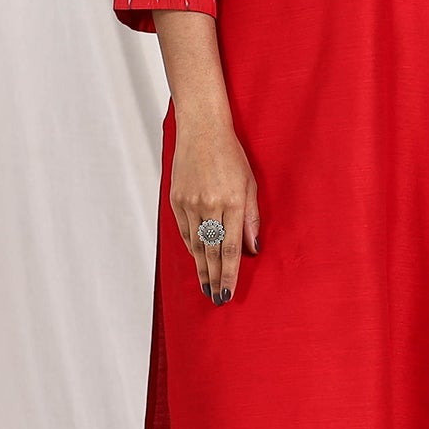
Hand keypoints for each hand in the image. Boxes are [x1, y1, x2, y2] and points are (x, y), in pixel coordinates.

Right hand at [171, 111, 260, 303]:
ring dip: (200, 268)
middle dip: (213, 278)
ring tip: (205, 286)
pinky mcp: (176, 199)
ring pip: (195, 245)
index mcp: (232, 202)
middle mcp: (209, 205)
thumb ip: (251, 218)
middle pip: (210, 252)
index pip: (230, 249)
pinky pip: (183, 231)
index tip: (228, 293)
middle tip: (216, 298)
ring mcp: (190, 202)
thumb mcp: (250, 184)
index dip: (229, 275)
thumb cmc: (231, 155)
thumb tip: (252, 249)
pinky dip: (190, 247)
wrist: (201, 129)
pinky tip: (196, 259)